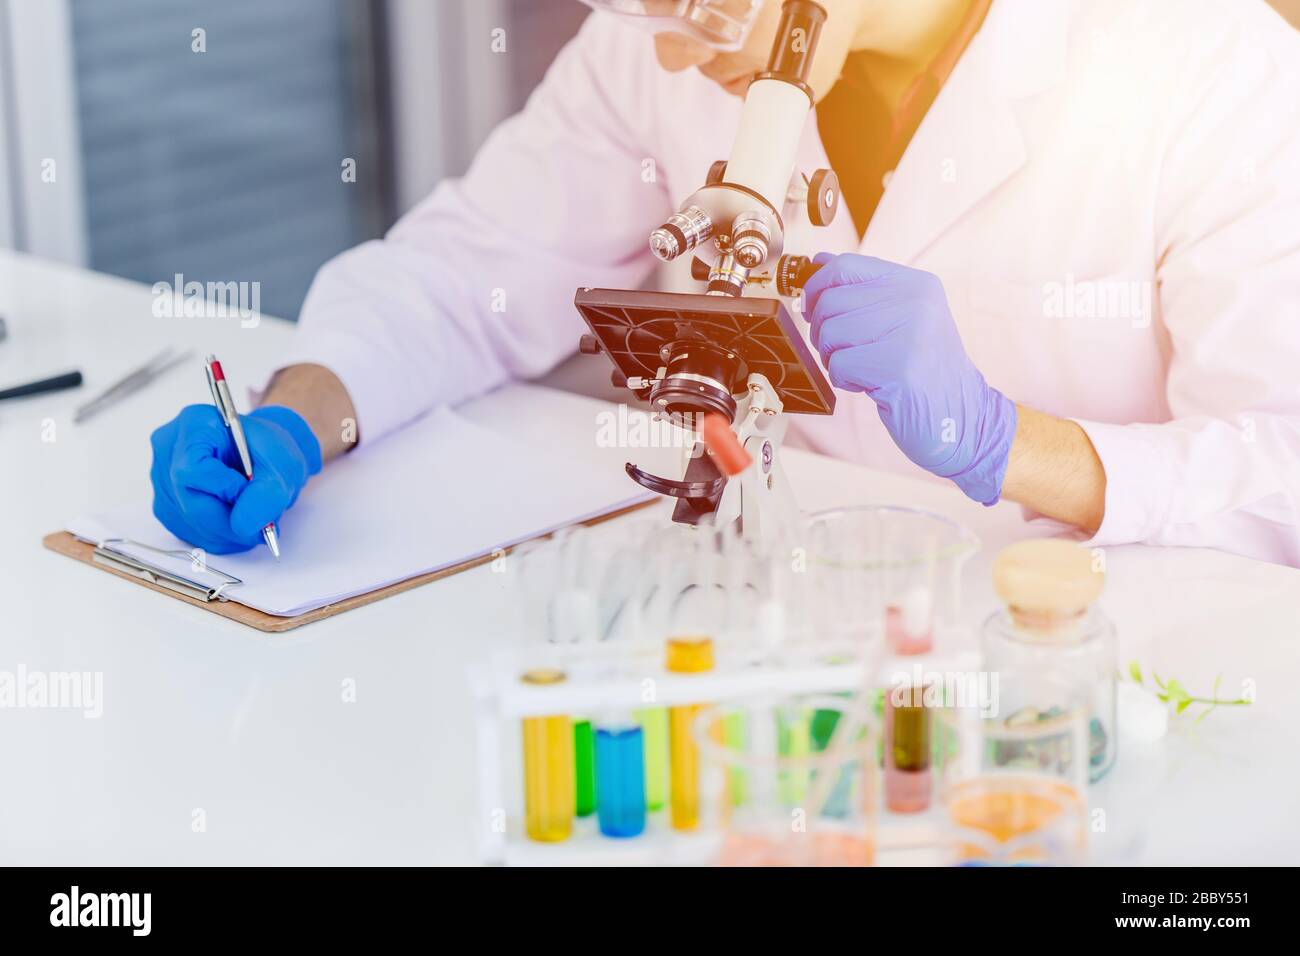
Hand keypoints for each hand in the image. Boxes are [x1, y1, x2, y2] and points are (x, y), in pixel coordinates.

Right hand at [149, 405, 322, 552]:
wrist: (262, 456)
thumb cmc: (269, 452)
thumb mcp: (283, 466)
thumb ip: (267, 494)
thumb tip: (242, 525)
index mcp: (194, 424)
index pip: (194, 468)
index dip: (225, 490)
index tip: (253, 494)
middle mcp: (168, 449)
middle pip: (189, 500)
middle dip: (231, 521)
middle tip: (262, 526)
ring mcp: (162, 479)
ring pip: (189, 521)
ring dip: (229, 532)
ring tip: (253, 517)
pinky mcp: (166, 505)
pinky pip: (189, 532)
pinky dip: (219, 536)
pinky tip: (237, 523)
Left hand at [803, 253, 1016, 504]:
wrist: (963, 419)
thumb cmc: (922, 370)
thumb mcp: (900, 319)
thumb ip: (862, 289)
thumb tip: (817, 261)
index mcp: (916, 283)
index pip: (845, 265)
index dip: (816, 287)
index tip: (812, 308)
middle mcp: (915, 300)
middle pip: (830, 302)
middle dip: (823, 333)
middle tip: (847, 352)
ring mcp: (909, 332)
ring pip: (830, 334)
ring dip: (834, 358)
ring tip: (864, 369)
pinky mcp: (898, 367)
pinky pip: (839, 365)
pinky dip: (845, 381)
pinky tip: (872, 386)